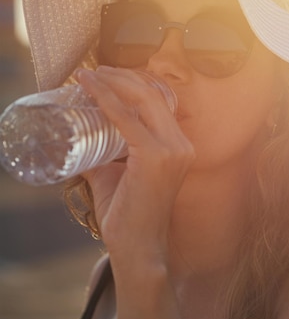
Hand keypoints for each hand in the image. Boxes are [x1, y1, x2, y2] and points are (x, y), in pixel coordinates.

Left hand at [76, 66, 194, 270]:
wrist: (138, 247)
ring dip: (114, 82)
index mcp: (178, 146)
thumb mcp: (115, 174)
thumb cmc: (128, 216)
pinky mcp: (156, 156)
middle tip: (96, 71)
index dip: (131, 84)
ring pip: (143, 99)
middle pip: (153, 94)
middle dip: (123, 76)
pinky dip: (106, 100)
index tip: (105, 76)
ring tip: (90, 75)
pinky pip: (127, 119)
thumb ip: (103, 154)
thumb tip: (77, 136)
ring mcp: (173, 150)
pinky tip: (90, 89)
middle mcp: (182, 144)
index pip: (158, 103)